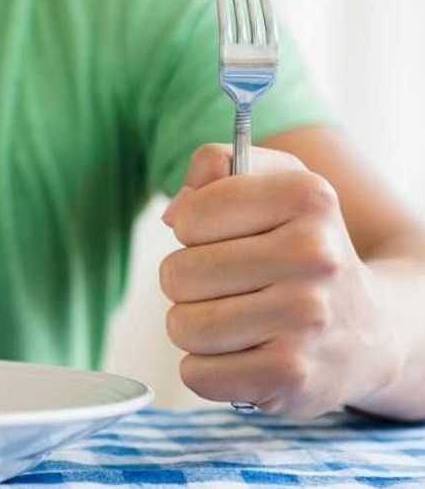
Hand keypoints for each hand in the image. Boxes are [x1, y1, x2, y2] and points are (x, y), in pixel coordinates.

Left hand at [159, 144, 403, 417]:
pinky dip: (208, 369)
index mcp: (306, 197)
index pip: (190, 218)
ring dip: (195, 329)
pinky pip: (196, 374)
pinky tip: (245, 357)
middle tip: (232, 287)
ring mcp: (306, 319)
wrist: (369, 330)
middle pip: (177, 275)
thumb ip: (215, 167)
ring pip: (182, 326)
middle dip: (189, 283)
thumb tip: (174, 215)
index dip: (193, 230)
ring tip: (238, 321)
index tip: (227, 237)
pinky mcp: (292, 375)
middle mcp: (314, 255)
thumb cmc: (300, 248)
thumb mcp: (274, 184)